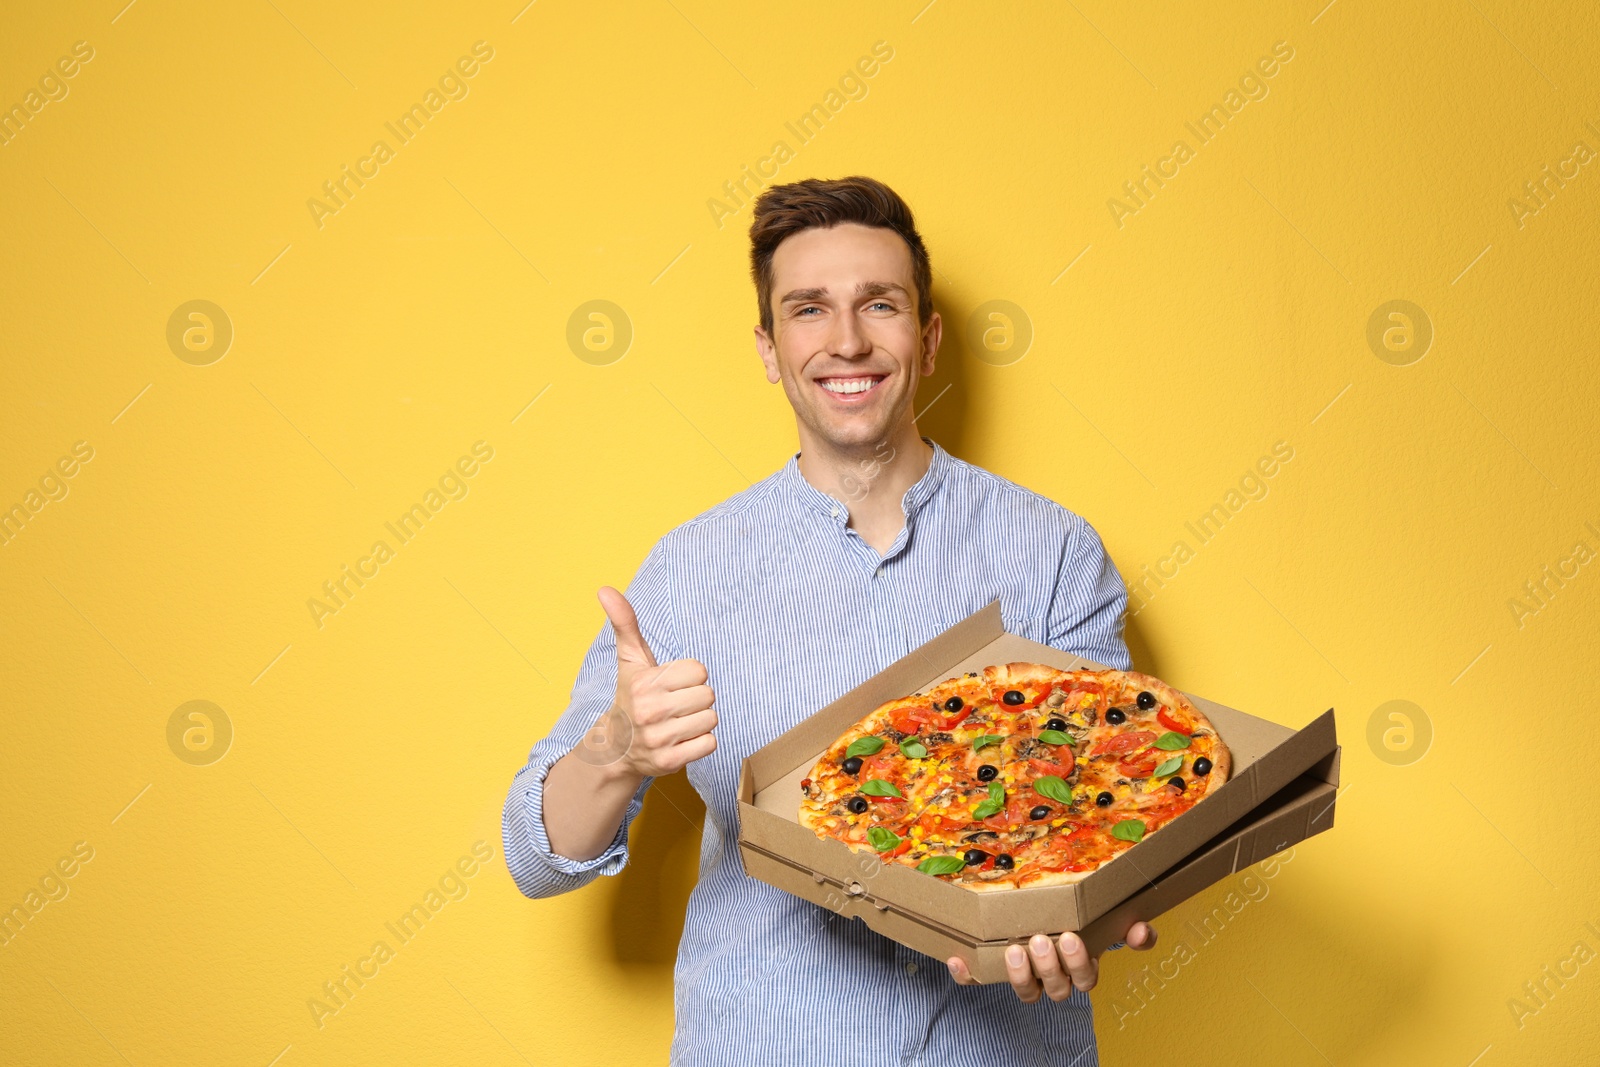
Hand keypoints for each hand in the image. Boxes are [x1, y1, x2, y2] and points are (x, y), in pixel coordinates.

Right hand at [595, 585, 716, 778]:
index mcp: (645, 683)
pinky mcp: (670, 762)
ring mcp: (659, 739)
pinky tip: (682, 739)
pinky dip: (701, 742)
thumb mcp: (630, 659)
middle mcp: (650, 712)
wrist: (617, 747)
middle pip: (709, 695)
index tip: (671, 684)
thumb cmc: (632, 695)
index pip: (699, 671)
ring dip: (700, 720)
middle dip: (696, 698)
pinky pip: (710, 744)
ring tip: (678, 721)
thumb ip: (625, 622)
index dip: (689, 676)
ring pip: (711, 719)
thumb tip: (605, 589)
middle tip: (676, 704)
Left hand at [945, 921, 1157, 1001]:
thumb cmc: (1073, 919)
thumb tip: (1142, 930)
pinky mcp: (992, 974)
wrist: (1029, 914)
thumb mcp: (1103, 918)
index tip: (1073, 938)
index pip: (1087, 977)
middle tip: (1041, 939)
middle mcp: (1055, 978)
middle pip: (1059, 987)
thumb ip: (1127, 924)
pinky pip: (978, 980)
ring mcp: (1025, 979)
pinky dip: (967, 973)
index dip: (1081, 964)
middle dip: (1051, 966)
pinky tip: (959, 958)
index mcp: (1080, 967)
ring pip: (1027, 992)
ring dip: (1021, 976)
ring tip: (1015, 950)